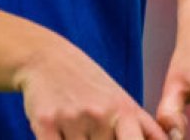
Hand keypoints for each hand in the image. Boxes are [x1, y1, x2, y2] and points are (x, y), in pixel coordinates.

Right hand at [18, 42, 168, 139]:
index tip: (122, 137)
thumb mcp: (122, 101)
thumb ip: (146, 130)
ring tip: (75, 128)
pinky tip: (58, 132)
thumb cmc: (88, 84)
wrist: (44, 58)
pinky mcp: (46, 122)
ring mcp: (73, 119)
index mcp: (125, 111)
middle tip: (94, 132)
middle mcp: (101, 114)